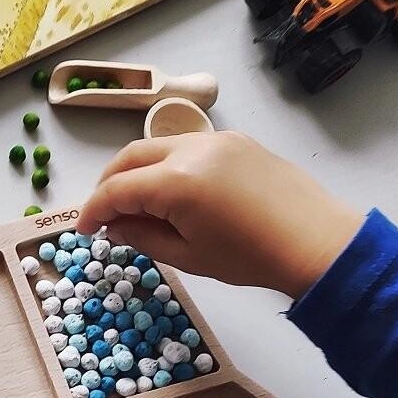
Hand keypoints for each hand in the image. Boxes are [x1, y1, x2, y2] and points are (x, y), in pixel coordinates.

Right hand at [77, 131, 363, 298]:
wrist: (314, 241)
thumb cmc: (248, 258)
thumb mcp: (187, 256)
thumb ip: (143, 236)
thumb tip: (115, 226)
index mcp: (176, 182)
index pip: (116, 189)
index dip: (92, 210)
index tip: (83, 230)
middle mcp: (191, 149)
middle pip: (129, 157)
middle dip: (108, 184)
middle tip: (103, 215)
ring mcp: (215, 140)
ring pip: (156, 146)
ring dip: (135, 171)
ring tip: (135, 205)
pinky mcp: (234, 141)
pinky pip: (185, 146)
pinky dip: (164, 165)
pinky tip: (169, 193)